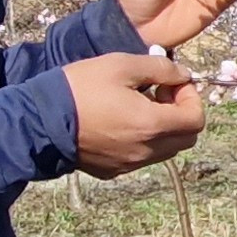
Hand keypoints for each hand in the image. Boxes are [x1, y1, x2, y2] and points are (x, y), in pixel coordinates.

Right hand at [61, 50, 205, 177]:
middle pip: (186, 138)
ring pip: (166, 150)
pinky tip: (121, 122)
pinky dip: (144, 141)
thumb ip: (160, 68)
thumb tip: (183, 74)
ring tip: (139, 106)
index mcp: (152, 125)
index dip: (191, 97)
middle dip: (181, 113)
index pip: (196, 120)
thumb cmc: (80, 88)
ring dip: (164, 128)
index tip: (172, 83)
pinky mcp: (113, 171)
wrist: (39, 121)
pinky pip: (142, 158)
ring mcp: (129, 165)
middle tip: (159, 93)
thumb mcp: (121, 65)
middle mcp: (146, 151)